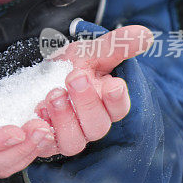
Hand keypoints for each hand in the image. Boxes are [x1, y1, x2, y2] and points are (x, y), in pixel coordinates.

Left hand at [35, 25, 153, 155]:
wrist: (36, 78)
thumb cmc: (70, 66)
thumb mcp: (90, 51)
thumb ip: (116, 44)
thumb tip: (146, 34)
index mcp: (107, 103)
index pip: (119, 108)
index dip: (117, 99)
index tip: (113, 84)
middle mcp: (90, 124)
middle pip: (97, 126)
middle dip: (87, 102)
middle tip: (75, 77)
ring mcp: (69, 135)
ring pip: (74, 141)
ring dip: (64, 119)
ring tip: (53, 95)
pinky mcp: (46, 143)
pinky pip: (45, 148)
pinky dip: (41, 138)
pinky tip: (36, 123)